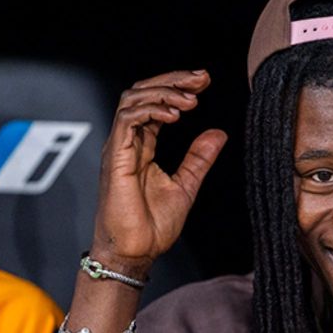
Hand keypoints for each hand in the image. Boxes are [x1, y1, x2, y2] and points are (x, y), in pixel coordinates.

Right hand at [92, 69, 227, 272]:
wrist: (134, 253)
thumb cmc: (151, 227)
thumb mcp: (186, 186)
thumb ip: (199, 159)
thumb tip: (217, 134)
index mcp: (142, 147)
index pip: (156, 104)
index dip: (178, 88)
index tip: (204, 82)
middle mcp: (128, 143)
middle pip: (142, 93)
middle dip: (173, 80)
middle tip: (201, 78)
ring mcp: (119, 148)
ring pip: (132, 100)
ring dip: (164, 92)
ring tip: (191, 99)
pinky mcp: (115, 158)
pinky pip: (127, 120)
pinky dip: (151, 110)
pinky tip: (174, 113)